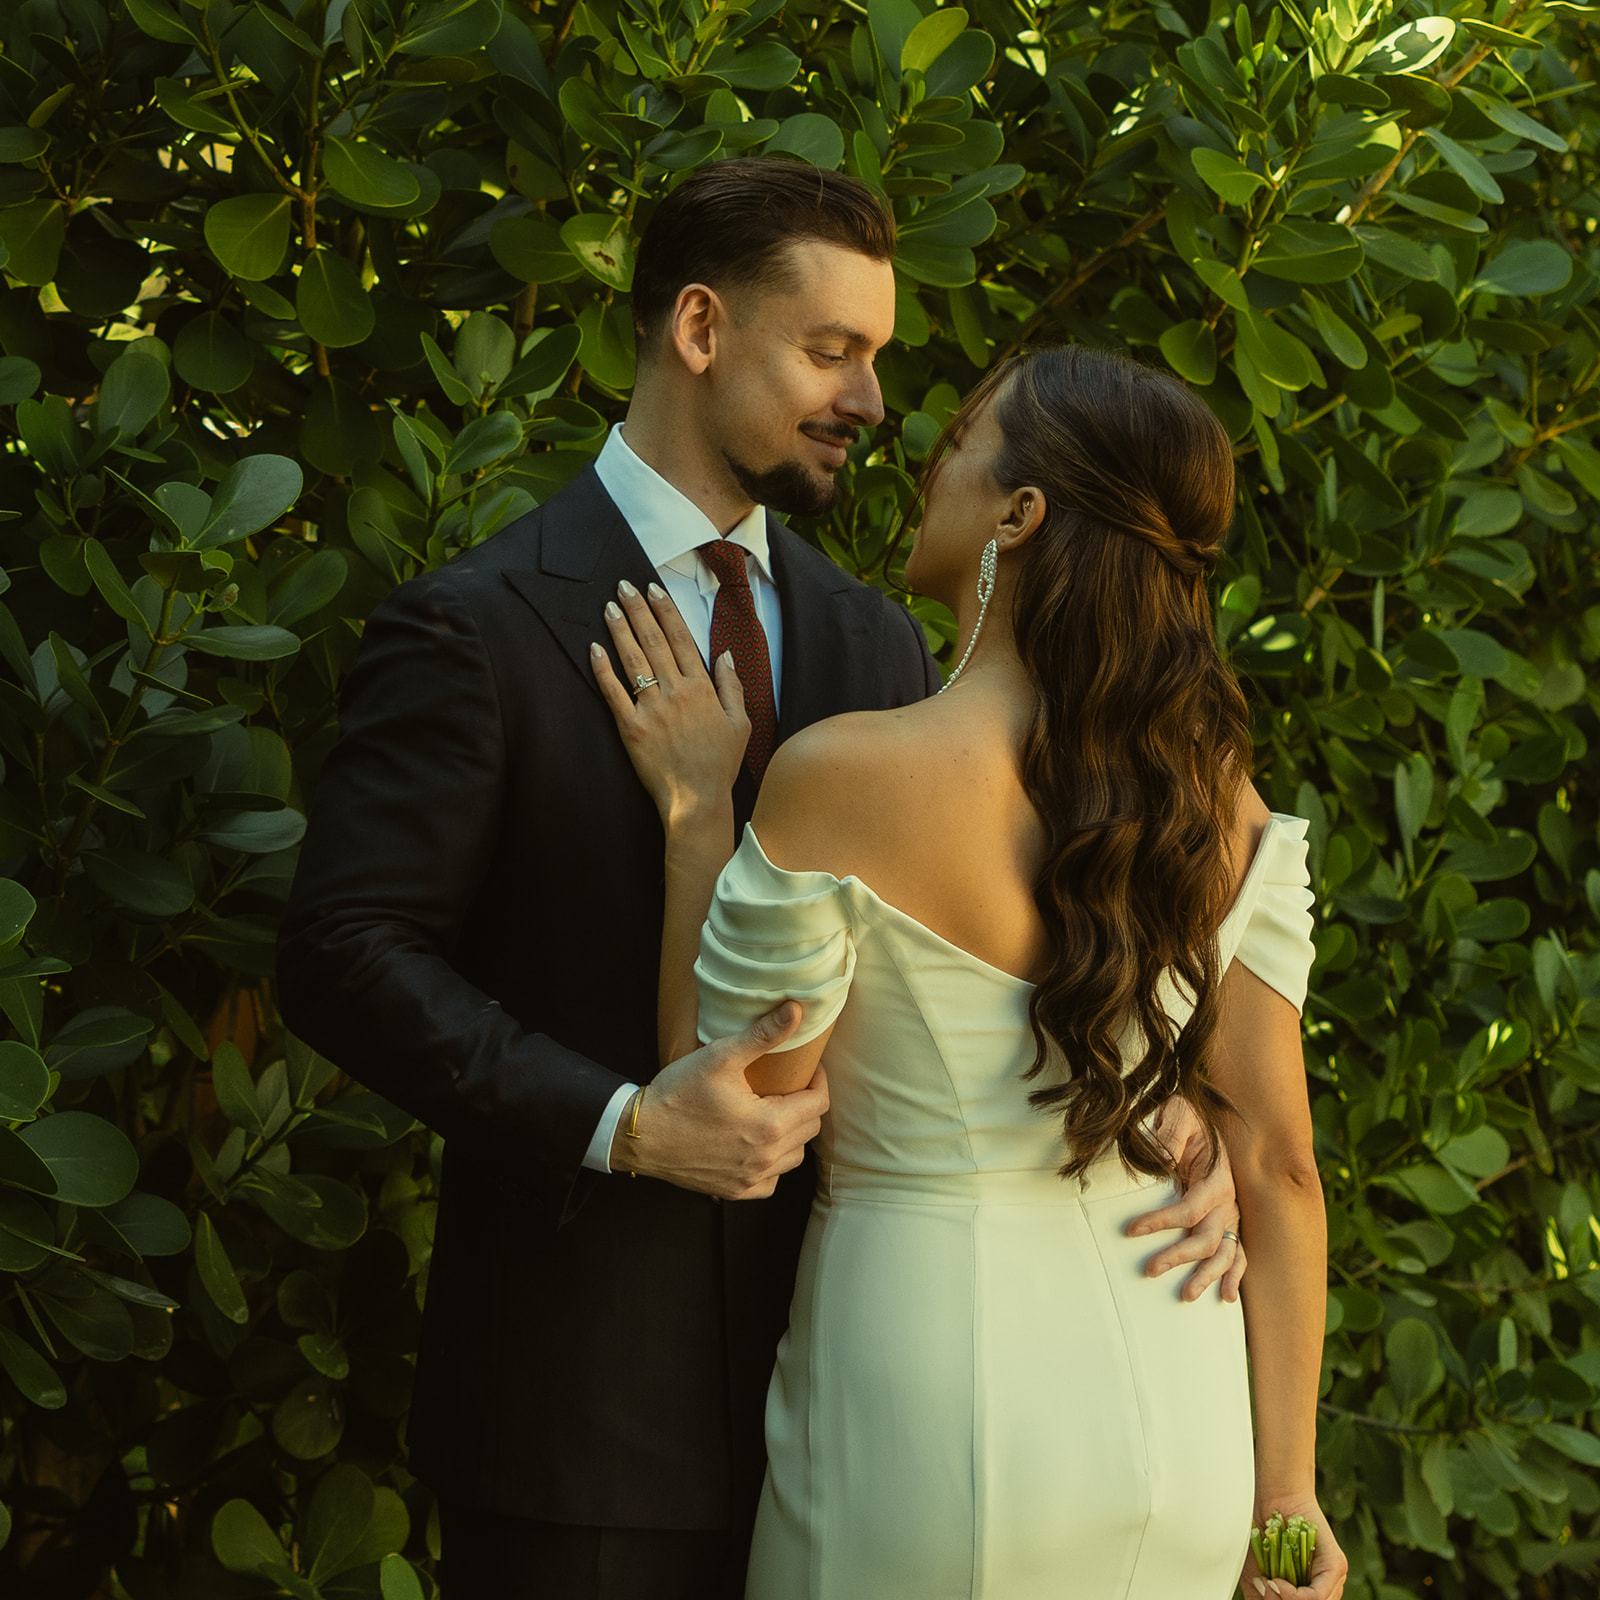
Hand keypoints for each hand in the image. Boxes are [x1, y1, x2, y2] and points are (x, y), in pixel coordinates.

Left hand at [590, 579, 748, 828]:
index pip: (681, 639)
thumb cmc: (720, 765)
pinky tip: (594, 648)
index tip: (653, 590)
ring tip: (609, 607)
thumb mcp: (741, 724)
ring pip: (633, 660)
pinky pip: (613, 692)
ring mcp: (651, 709)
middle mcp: (676, 692)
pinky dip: (603, 669)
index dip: (665, 612)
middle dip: (638, 610)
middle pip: (653, 642)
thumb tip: (725, 655)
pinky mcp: (631, 728)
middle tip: (623, 586)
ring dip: (620, 630)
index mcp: (702, 689)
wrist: (697, 800)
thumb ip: (732, 686)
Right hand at [613, 1001, 828, 1199]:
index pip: (818, 1103)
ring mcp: (751, 1178)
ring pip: (794, 1157)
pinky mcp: (735, 1191)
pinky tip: (757, 1144)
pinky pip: (772, 1181)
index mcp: (770, 1125)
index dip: (818, 1081)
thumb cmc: (678, 1094)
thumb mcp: (721, 1056)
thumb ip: (763, 1034)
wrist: (640, 1134)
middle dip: (806, 1104)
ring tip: (775, 1111)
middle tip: (789, 1085)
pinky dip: (772, 1163)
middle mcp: (766, 1158)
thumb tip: (798, 1010)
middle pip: (810, 1130)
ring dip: (793, 1134)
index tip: (807, 1069)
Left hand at [1125, 1095, 1244, 1302]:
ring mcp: (1230, 1213)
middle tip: (1150, 1270)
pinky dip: (1234, 1275)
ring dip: (1208, 1275)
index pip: (1190, 1209)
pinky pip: (1237, 1252)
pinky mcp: (1228, 1220)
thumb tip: (1160, 1157)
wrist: (1204, 1115)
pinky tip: (1226, 1297)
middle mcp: (1228, 1200)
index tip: (1131, 1231)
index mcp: (1216, 1177)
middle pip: (1207, 1238)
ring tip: (1186, 1296)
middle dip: (1179, 1257)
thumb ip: (1170, 1134)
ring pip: (1226, 1252)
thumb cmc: (1187, 1115)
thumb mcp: (1177, 1114)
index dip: (1161, 1222)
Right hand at [1241, 1496, 1347, 1599]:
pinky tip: (1277, 1582)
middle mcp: (1326, 1586)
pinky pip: (1317, 1596)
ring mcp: (1335, 1577)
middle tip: (1263, 1590)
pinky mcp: (1336, 1565)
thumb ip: (1261, 1595)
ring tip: (1268, 1584)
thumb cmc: (1263, 1528)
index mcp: (1310, 1589)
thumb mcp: (1256, 1569)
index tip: (1260, 1591)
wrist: (1272, 1495)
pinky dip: (1294, 1595)